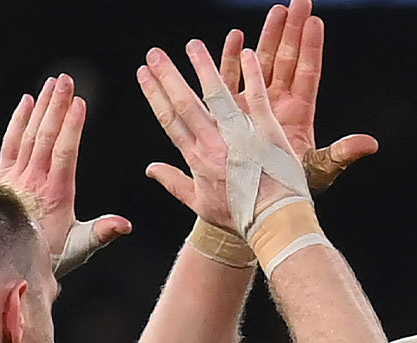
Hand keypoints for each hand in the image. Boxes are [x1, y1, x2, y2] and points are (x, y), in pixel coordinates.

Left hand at [0, 74, 130, 264]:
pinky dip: (17, 121)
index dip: (71, 127)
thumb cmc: (50, 255)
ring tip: (52, 83)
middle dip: (56, 106)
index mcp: (56, 195)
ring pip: (29, 135)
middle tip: (66, 80)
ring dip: (41, 107)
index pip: (64, 154)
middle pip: (45, 137)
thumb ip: (102, 233)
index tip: (79, 103)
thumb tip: (125, 224)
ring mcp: (17, 177)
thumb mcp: (80, 248)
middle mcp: (34, 181)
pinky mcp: (5, 176)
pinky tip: (26, 101)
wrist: (10, 261)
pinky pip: (10, 144)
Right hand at [139, 41, 299, 230]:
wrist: (273, 221)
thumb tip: (150, 169)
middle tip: (155, 54)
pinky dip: (251, 75)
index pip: (170, 120)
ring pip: (218, 95)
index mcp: (197, 159)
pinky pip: (257, 97)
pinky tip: (245, 53)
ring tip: (192, 46)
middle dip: (168, 76)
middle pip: (186, 103)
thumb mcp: (199, 204)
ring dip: (204, 68)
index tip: (143, 75)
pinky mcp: (267, 131)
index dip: (154, 95)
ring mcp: (241, 136)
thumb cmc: (238, 217)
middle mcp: (215, 144)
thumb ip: (173, 182)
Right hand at [216, 0, 377, 191]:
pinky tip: (236, 38)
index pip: (308, 72)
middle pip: (287, 59)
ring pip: (263, 62)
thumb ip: (341, 154)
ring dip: (268, 36)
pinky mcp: (234, 112)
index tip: (316, 21)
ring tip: (276, 10)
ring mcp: (256, 104)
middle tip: (299, 0)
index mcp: (300, 113)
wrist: (256, 202)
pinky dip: (233, 59)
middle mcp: (279, 103)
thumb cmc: (289, 188)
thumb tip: (370, 144)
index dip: (311, 47)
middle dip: (292, 29)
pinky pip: (233, 80)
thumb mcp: (318, 170)